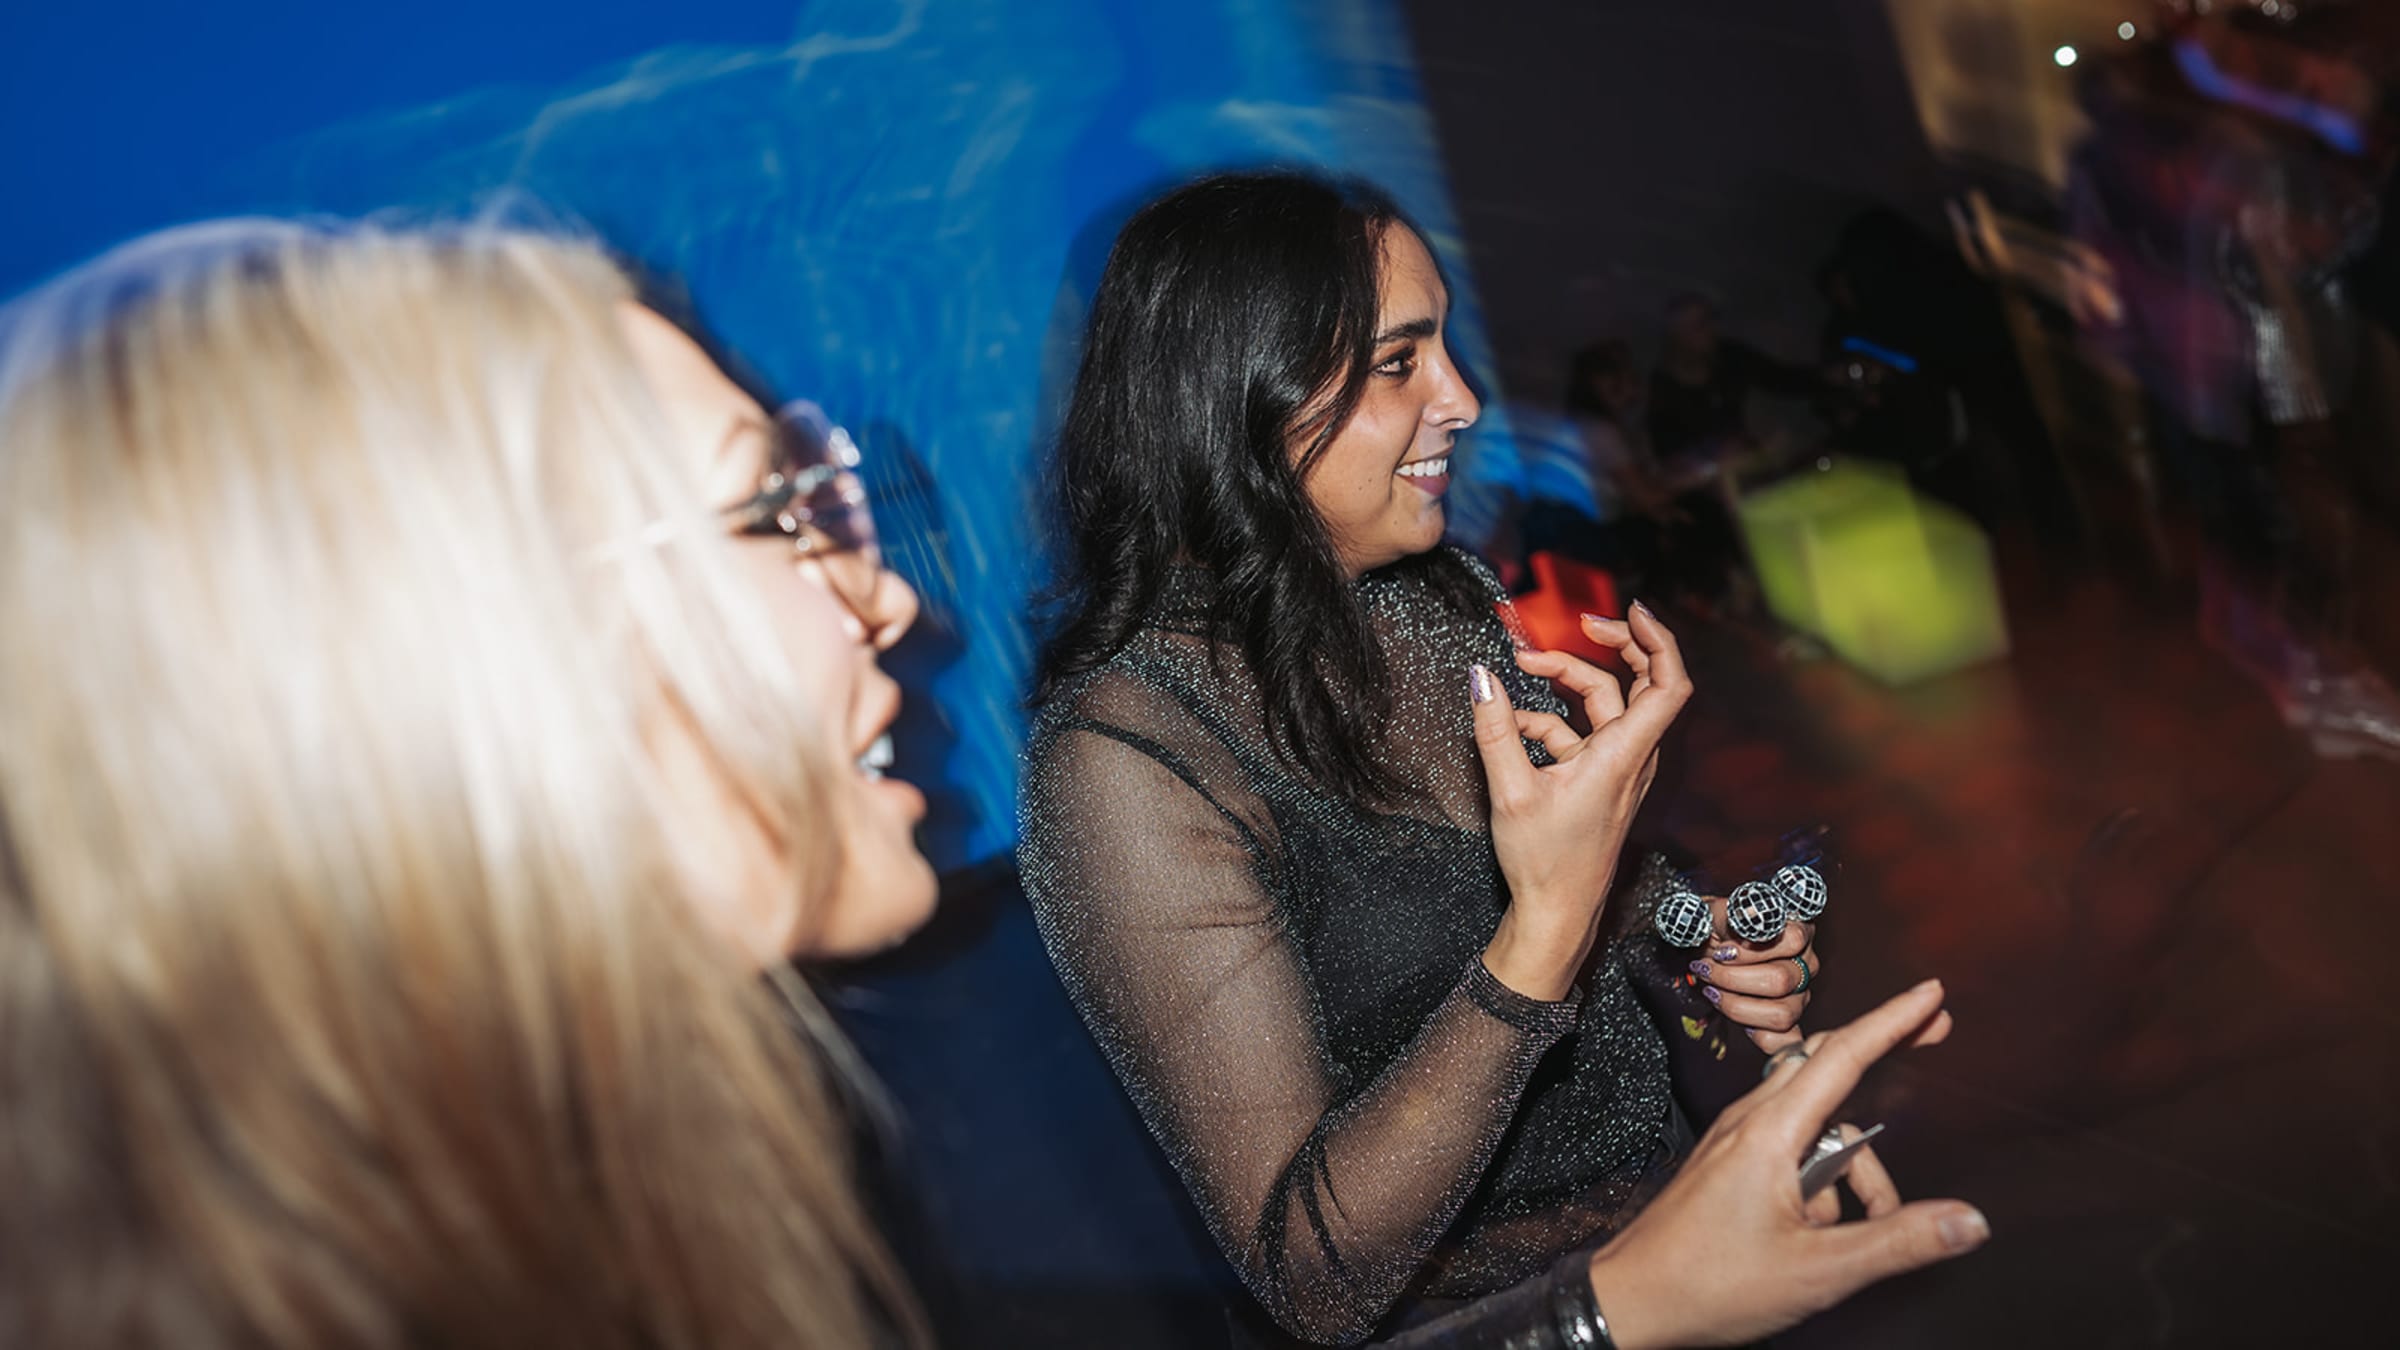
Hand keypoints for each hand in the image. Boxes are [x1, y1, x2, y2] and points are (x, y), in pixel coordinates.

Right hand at [1473, 603, 1691, 1000]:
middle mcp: (1632, 757)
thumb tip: (1482, 676)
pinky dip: (1553, 719)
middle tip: (1579, 624)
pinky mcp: (1603, 779)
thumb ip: (1495, 729)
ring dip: (1569, 681)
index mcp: (1623, 755)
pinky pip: (1584, 732)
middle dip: (1612, 645)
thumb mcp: (1510, 790)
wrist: (1557, 913)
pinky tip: (1512, 725)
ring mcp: (1620, 768)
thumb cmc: (1544, 862)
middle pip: (1643, 682)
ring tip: (1523, 667)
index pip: (1668, 683)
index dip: (1658, 639)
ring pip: (1607, 705)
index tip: (1628, 610)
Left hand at [1584, 979, 1985, 1349]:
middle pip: (1829, 1070)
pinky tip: (1820, 1232)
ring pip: (1817, 1125)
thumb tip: (1971, 1220)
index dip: (1892, 1021)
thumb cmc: (1710, 1284)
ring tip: (1858, 1234)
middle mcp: (1750, 1122)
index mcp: (1769, 1133)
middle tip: (1937, 1035)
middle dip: (1882, 1053)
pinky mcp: (1730, 1165)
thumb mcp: (1819, 1271)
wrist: (1630, 1302)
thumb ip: (1898, 1242)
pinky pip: (1791, 1149)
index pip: (1843, 1057)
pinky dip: (1822, 1178)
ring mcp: (1736, 1141)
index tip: (1931, 992)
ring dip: (1853, 1169)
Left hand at [1690, 906, 1818, 1051]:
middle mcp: (1805, 962)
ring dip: (1737, 1006)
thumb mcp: (1715, 913)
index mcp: (1796, 929)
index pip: (1792, 940)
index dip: (1751, 950)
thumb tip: (1749, 920)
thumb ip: (1733, 914)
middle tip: (1706, 970)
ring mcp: (1800, 994)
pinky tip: (1739, 1021)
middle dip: (1732, 979)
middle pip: (1781, 981)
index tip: (1720, 952)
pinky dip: (1759, 1036)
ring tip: (1714, 992)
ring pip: (1782, 1014)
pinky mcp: (1791, 1022)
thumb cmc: (1713, 928)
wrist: (1702, 948)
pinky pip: (1785, 1041)